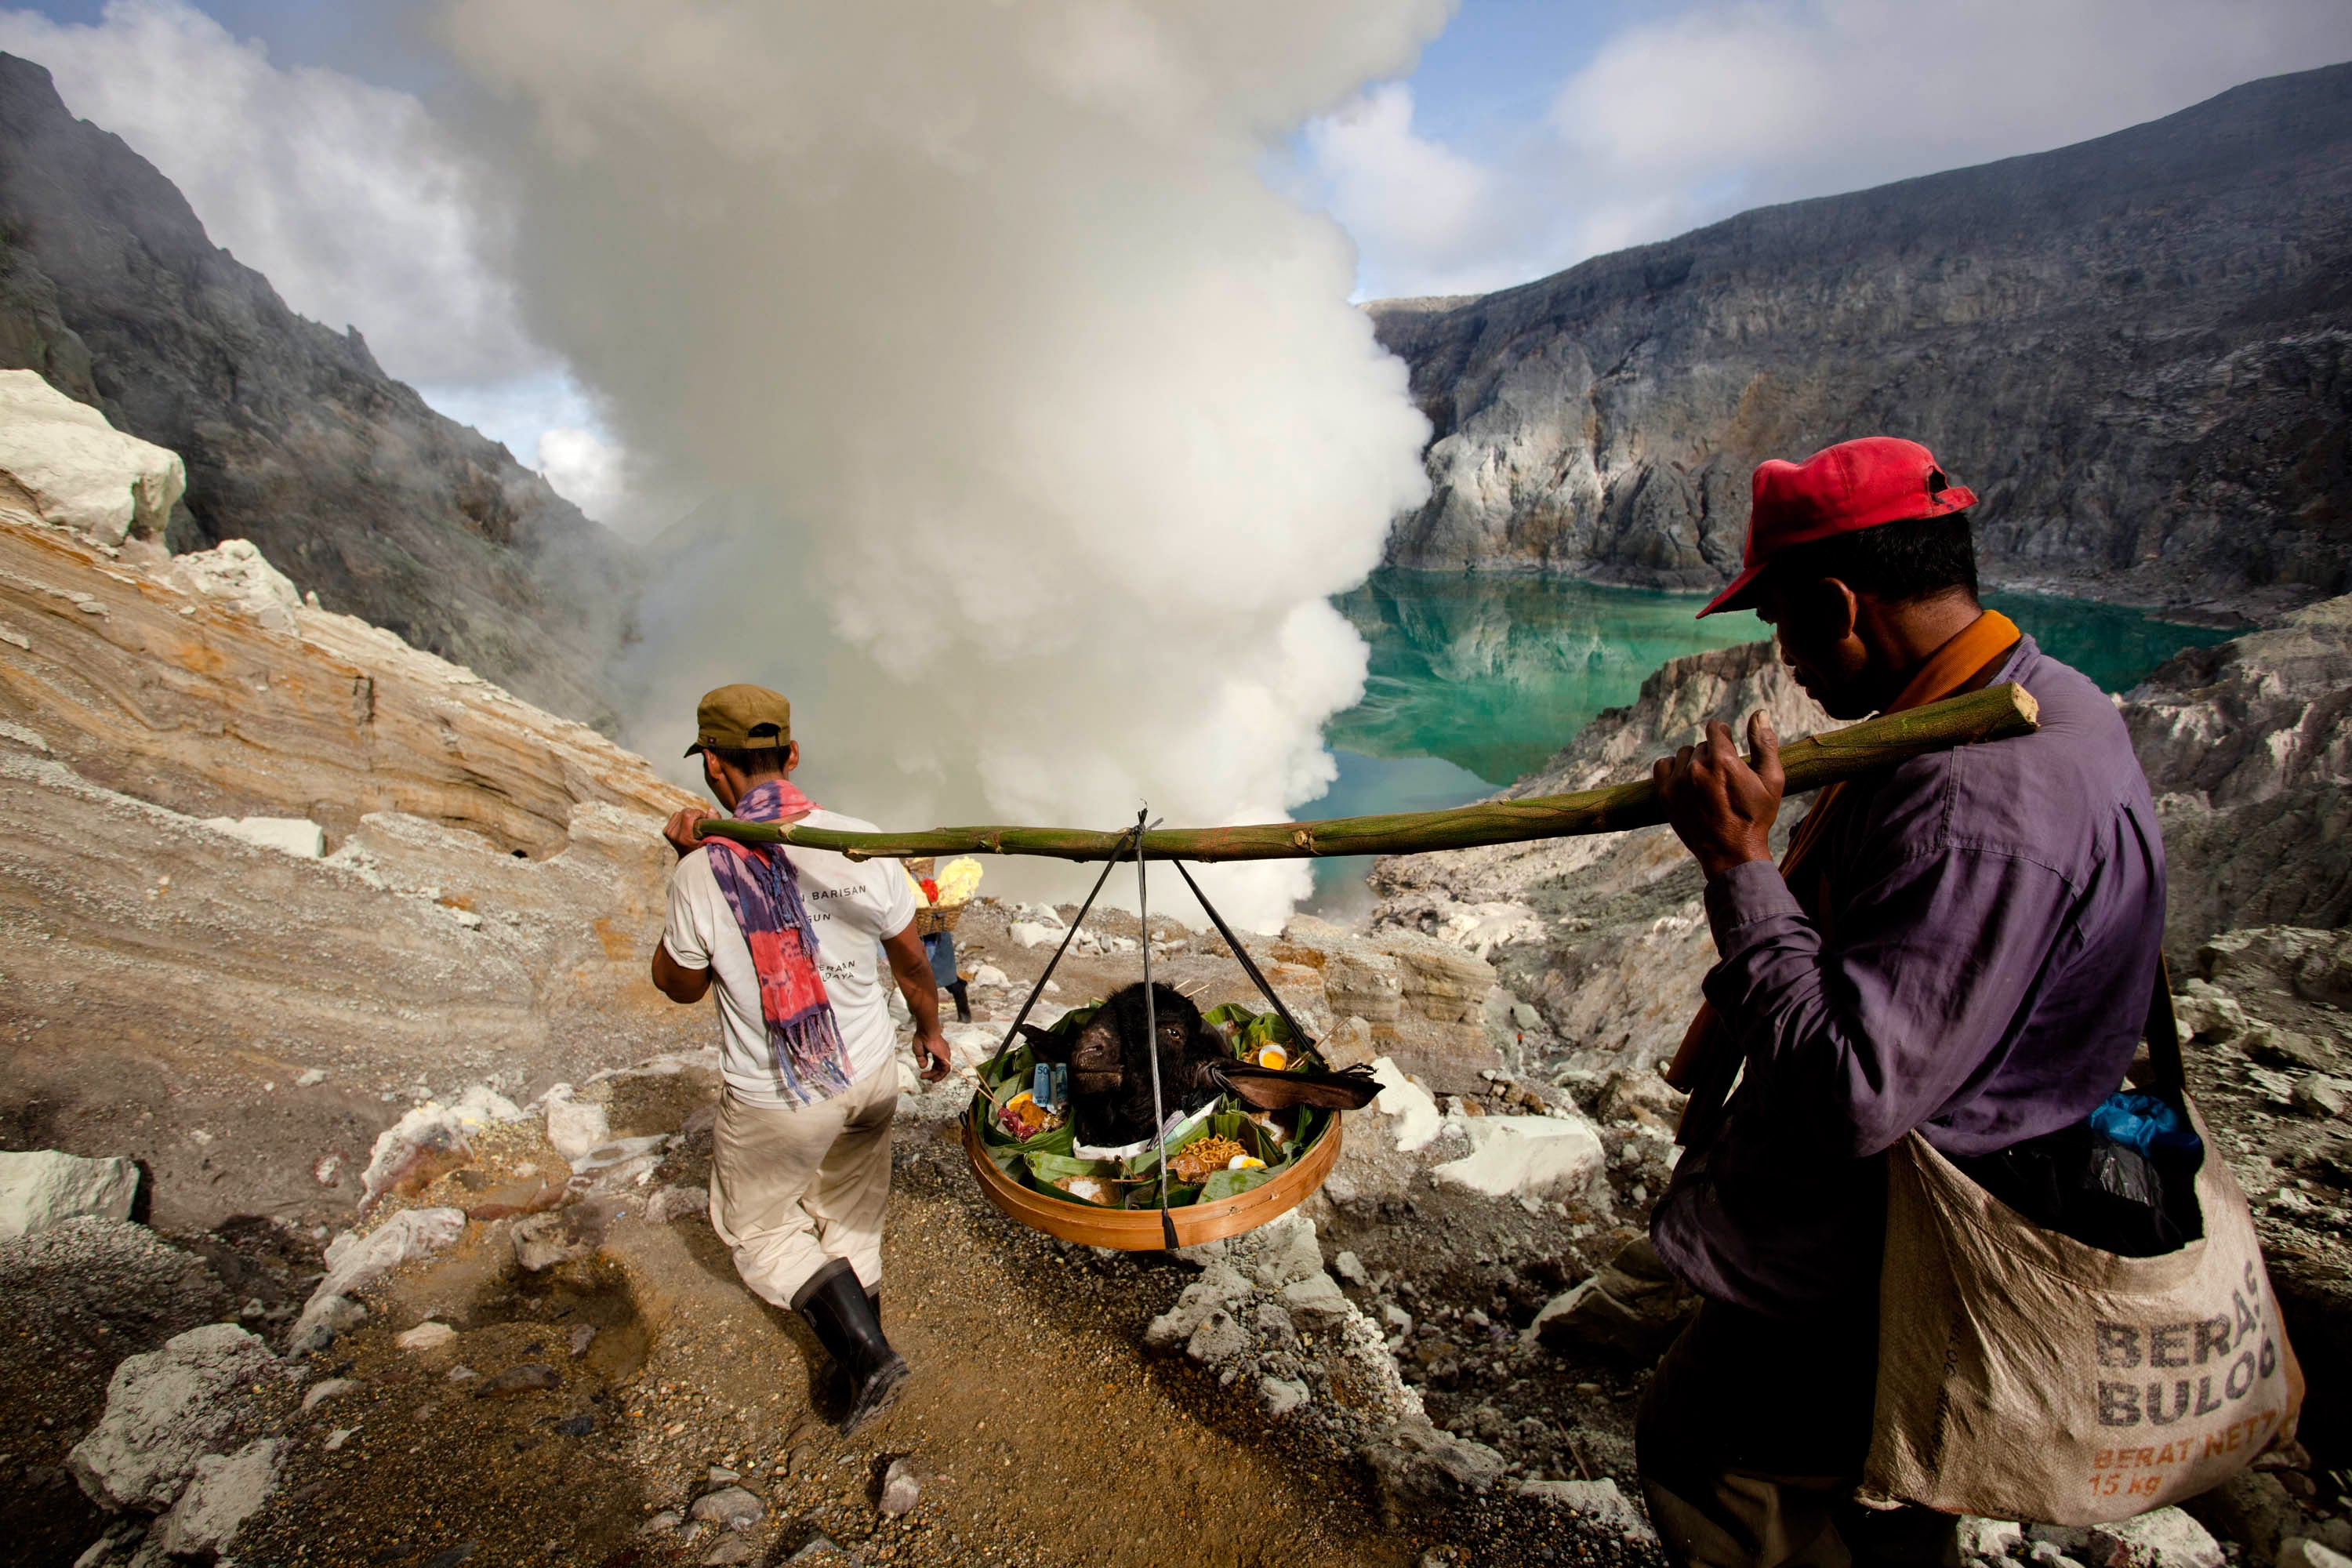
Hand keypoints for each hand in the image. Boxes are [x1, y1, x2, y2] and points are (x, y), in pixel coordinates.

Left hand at [664, 806, 718, 858]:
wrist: (690, 860)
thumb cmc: (704, 849)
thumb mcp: (713, 837)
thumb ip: (714, 822)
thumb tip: (710, 808)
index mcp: (682, 838)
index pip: (687, 814)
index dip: (698, 813)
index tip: (705, 820)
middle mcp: (672, 835)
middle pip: (684, 812)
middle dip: (695, 814)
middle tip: (701, 824)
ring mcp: (667, 833)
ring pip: (680, 813)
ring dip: (689, 816)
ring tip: (695, 826)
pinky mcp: (665, 831)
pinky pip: (675, 816)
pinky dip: (683, 818)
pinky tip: (688, 826)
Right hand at [912, 1028, 952, 1082]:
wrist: (926, 1032)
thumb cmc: (922, 1037)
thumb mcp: (919, 1051)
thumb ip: (922, 1059)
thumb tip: (923, 1067)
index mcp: (937, 1050)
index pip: (936, 1063)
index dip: (931, 1070)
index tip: (923, 1075)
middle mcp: (943, 1053)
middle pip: (939, 1067)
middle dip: (932, 1074)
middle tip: (923, 1077)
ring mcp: (945, 1054)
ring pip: (943, 1069)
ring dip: (936, 1076)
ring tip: (929, 1080)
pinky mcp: (946, 1057)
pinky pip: (946, 1069)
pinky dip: (941, 1075)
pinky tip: (934, 1078)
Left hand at [1653, 710, 1785, 879]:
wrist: (1732, 853)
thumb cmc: (1756, 817)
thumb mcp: (1772, 780)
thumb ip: (1765, 744)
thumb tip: (1759, 713)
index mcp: (1723, 759)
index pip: (1715, 727)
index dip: (1724, 735)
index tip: (1729, 747)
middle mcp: (1697, 767)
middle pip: (1702, 745)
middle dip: (1714, 755)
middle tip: (1724, 777)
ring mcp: (1678, 781)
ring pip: (1683, 754)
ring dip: (1694, 762)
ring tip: (1707, 782)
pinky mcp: (1665, 795)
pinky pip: (1662, 765)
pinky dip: (1672, 769)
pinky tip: (1686, 780)